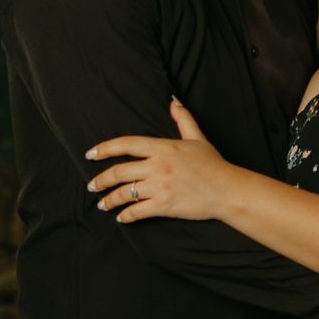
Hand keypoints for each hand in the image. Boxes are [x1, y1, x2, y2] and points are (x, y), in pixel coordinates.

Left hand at [86, 99, 234, 222]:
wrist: (227, 190)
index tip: (91, 154)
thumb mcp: (197, 138)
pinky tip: (121, 217)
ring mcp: (160, 186)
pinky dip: (126, 216)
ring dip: (109, 200)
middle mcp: (158, 166)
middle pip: (119, 171)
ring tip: (103, 204)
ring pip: (125, 193)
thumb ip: (183, 119)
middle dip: (101, 180)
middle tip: (92, 186)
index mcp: (163, 147)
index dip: (105, 148)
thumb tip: (173, 101)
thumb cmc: (213, 164)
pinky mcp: (164, 205)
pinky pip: (137, 211)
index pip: (126, 144)